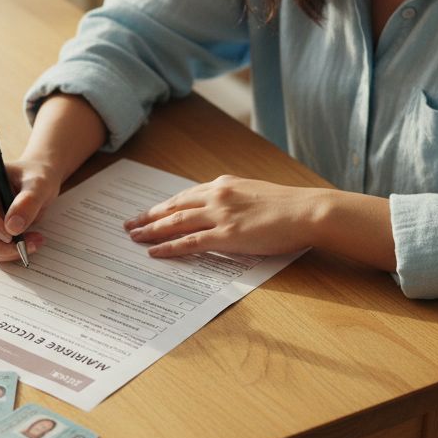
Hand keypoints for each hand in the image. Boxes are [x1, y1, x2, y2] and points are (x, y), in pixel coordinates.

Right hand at [0, 159, 59, 261]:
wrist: (38, 184)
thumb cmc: (36, 177)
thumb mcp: (40, 184)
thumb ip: (28, 202)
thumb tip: (12, 229)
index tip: (10, 232)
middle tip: (25, 244)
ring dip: (7, 252)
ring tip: (34, 242)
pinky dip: (10, 253)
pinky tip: (30, 243)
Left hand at [123, 175, 324, 257]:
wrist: (307, 211)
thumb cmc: (289, 206)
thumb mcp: (257, 195)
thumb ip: (236, 201)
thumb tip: (225, 213)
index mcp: (224, 185)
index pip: (185, 196)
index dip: (164, 206)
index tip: (149, 212)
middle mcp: (217, 196)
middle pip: (173, 207)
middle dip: (149, 216)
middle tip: (130, 224)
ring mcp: (220, 215)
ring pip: (175, 223)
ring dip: (151, 231)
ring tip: (134, 238)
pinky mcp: (226, 235)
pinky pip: (189, 243)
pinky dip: (169, 247)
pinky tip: (154, 252)